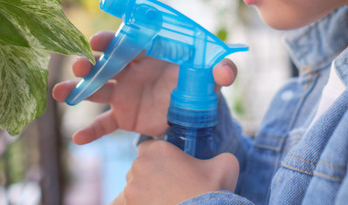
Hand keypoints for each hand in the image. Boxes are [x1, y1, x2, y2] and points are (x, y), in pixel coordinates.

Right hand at [52, 31, 237, 144]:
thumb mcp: (212, 74)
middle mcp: (131, 69)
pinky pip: (105, 124)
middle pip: (106, 63)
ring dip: (79, 89)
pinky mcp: (125, 116)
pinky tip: (78, 139)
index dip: (112, 40)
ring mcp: (125, 92)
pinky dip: (92, 131)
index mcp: (149, 52)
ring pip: (98, 89)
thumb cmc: (199, 79)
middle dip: (90, 62)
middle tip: (80, 63)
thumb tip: (227, 72)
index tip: (98, 41)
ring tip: (59, 93)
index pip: (127, 41)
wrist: (196, 108)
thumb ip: (221, 70)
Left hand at [111, 140, 239, 204]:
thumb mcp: (225, 165)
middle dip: (149, 178)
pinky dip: (130, 204)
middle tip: (168, 190)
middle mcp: (140, 165)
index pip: (148, 149)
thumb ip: (221, 157)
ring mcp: (132, 189)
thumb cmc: (212, 190)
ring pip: (131, 189)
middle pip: (138, 169)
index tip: (169, 171)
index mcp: (159, 150)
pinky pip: (121, 204)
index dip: (157, 159)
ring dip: (141, 194)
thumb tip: (224, 159)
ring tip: (161, 201)